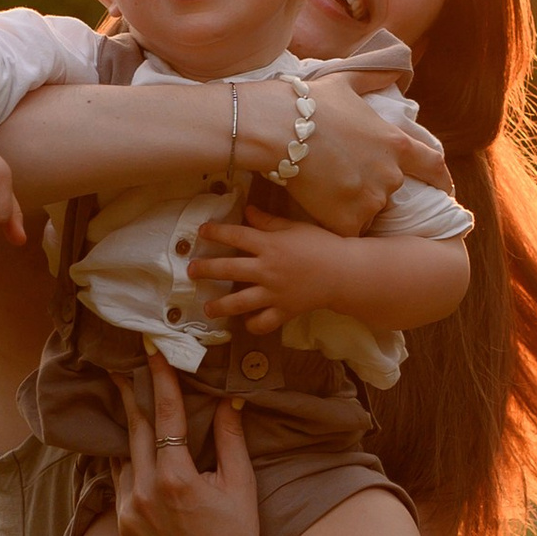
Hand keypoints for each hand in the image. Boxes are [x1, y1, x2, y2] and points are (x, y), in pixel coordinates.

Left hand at [110, 361, 296, 535]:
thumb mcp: (241, 484)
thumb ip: (230, 439)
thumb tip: (228, 400)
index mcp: (176, 479)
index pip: (165, 416)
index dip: (160, 380)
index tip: (151, 352)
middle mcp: (145, 494)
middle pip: (134, 431)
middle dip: (130, 396)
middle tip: (123, 368)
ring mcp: (130, 514)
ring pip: (123, 458)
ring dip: (125, 431)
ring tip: (123, 403)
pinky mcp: (125, 530)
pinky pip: (121, 485)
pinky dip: (125, 464)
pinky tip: (127, 449)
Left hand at [190, 209, 347, 336]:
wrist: (345, 272)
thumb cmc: (322, 245)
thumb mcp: (295, 227)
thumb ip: (268, 221)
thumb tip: (247, 211)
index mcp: (269, 245)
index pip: (235, 235)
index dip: (216, 232)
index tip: (201, 232)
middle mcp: (267, 269)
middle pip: (228, 269)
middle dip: (206, 269)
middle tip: (191, 271)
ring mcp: (274, 293)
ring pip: (239, 301)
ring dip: (220, 305)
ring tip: (208, 308)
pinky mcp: (284, 310)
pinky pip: (263, 322)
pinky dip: (253, 324)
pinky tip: (245, 322)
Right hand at [278, 77, 440, 236]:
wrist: (278, 129)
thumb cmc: (310, 103)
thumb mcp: (347, 81)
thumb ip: (375, 76)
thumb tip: (395, 67)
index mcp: (396, 143)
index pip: (433, 167)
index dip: (441, 181)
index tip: (443, 190)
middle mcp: (390, 174)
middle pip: (390, 191)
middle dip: (374, 189)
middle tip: (347, 181)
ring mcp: (370, 199)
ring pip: (368, 212)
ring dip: (353, 207)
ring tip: (326, 190)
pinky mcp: (348, 220)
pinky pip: (349, 230)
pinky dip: (337, 223)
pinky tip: (319, 207)